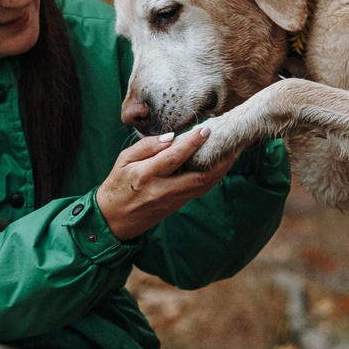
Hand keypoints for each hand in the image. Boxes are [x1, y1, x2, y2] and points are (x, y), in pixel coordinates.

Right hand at [96, 125, 237, 241]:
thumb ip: (146, 146)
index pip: (174, 157)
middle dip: (218, 159)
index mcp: (146, 176)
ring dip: (222, 169)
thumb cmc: (117, 185)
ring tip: (234, 151)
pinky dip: (214, 177)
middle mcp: (163, 190)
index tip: (206, 128)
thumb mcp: (123, 161)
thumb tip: (171, 137)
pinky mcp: (178, 205)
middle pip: (199, 176)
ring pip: (204, 185)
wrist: (114, 220)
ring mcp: (173, 200)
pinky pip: (200, 189)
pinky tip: (222, 165)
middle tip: (232, 141)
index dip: (192, 143)